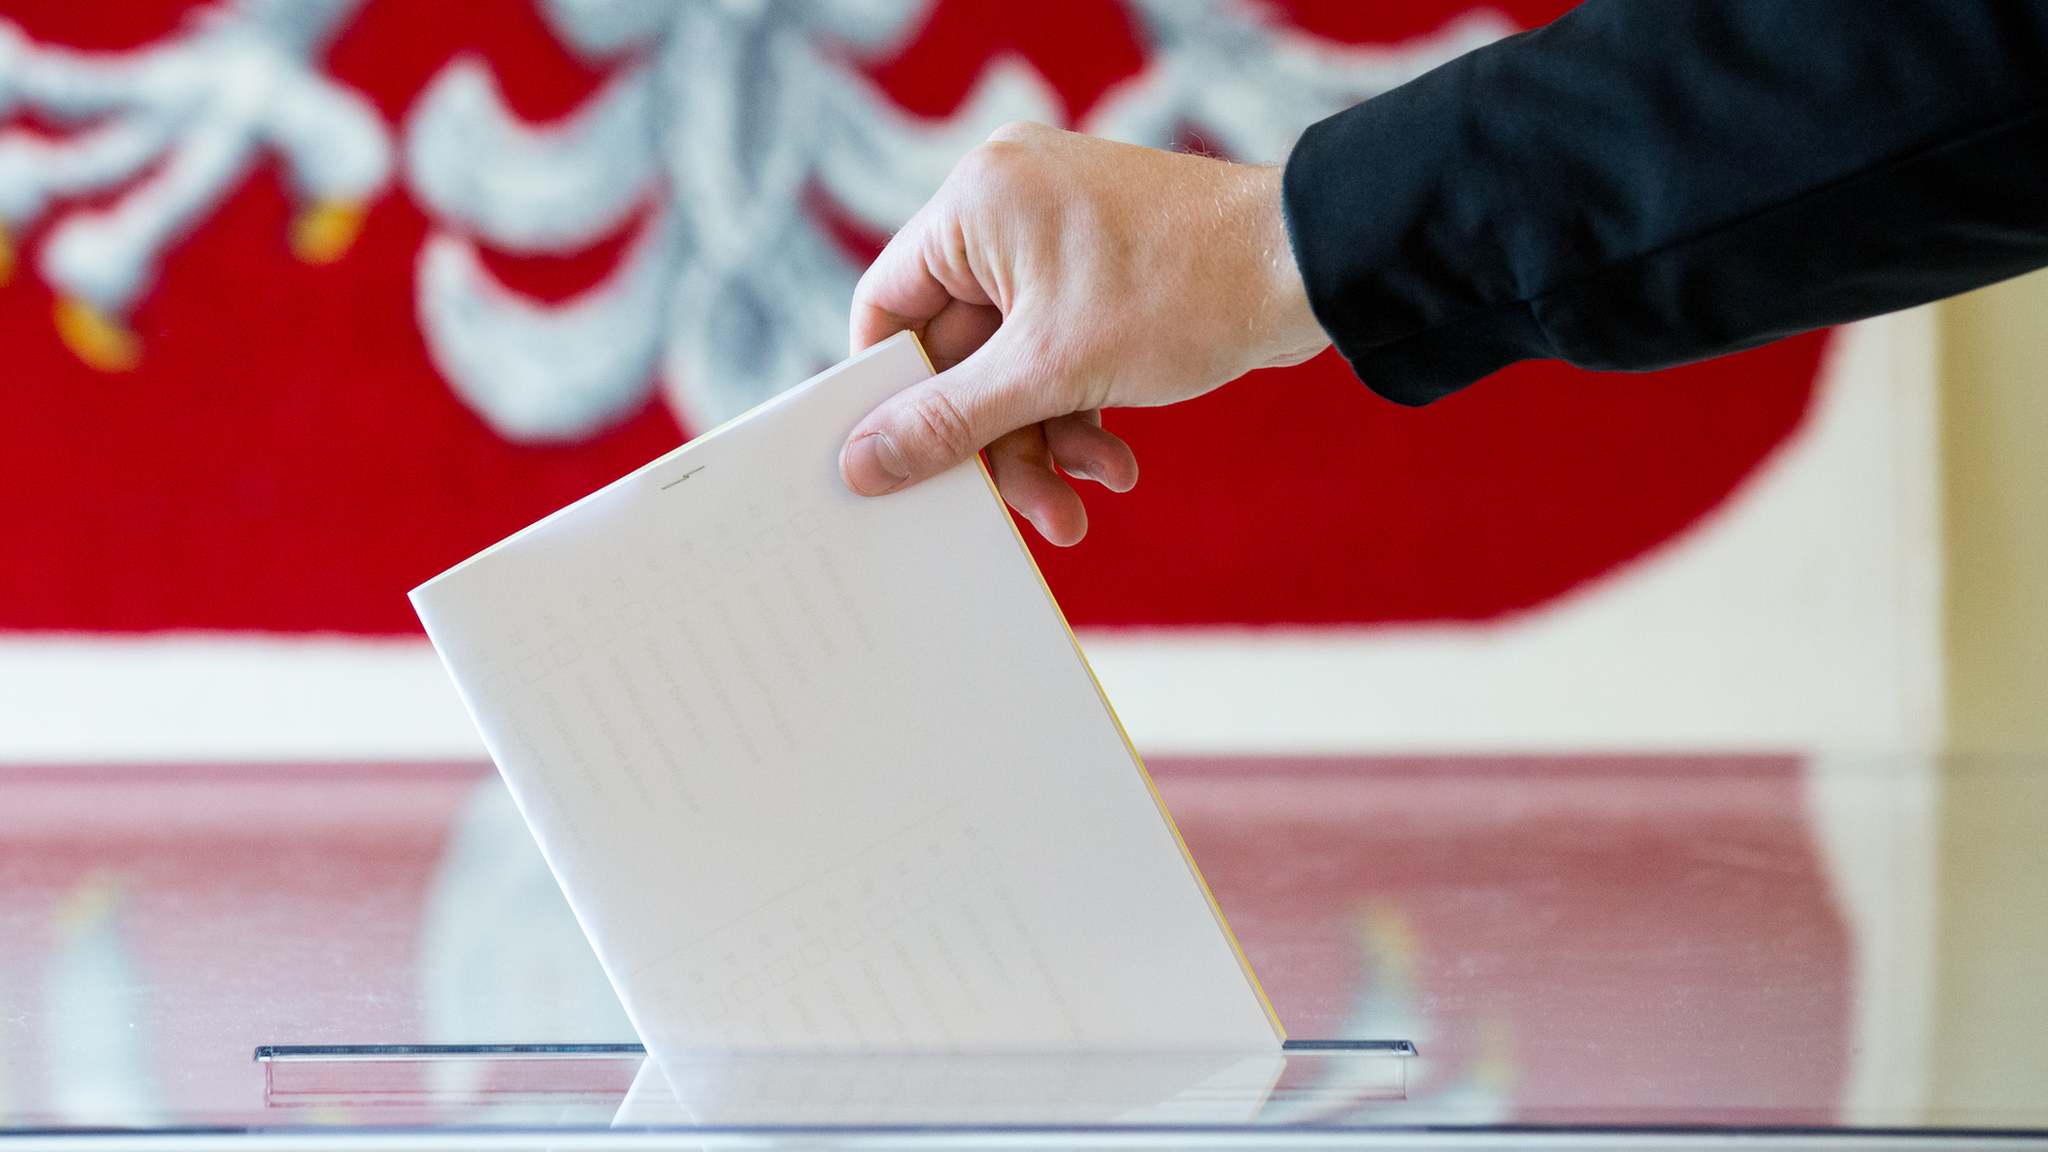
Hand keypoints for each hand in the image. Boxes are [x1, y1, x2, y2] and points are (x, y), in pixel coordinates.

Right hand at [840, 121, 1328, 544]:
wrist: (1310, 270)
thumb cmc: (1182, 293)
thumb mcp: (1051, 373)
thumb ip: (949, 423)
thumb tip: (863, 464)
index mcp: (974, 205)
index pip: (888, 308)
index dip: (887, 394)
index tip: (894, 461)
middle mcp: (1006, 209)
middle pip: (958, 355)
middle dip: (997, 441)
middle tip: (1024, 509)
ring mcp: (1056, 241)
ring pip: (1014, 366)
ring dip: (1045, 440)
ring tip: (1084, 499)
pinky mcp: (1099, 273)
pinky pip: (1058, 353)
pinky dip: (1079, 410)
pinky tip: (1114, 462)